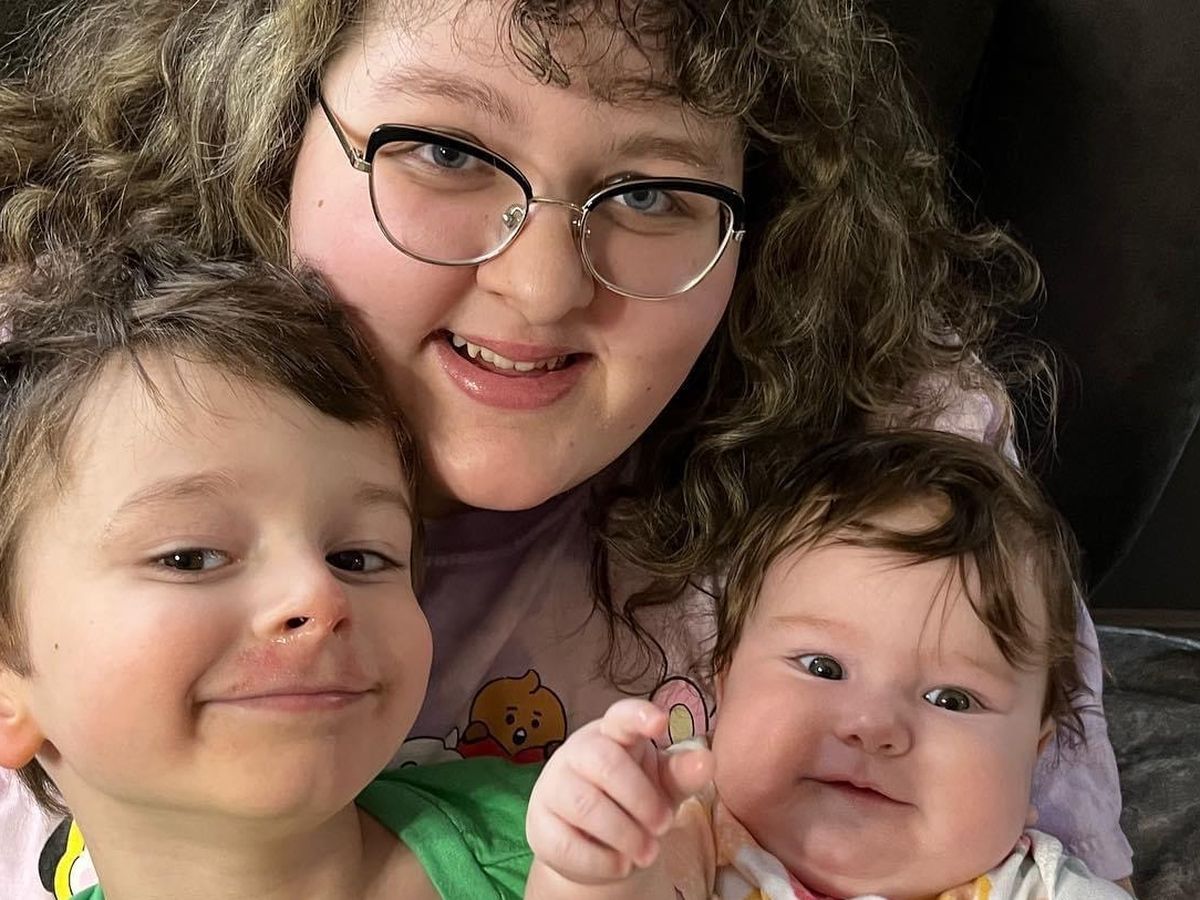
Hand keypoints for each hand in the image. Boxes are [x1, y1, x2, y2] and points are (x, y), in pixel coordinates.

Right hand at [526, 698, 713, 885]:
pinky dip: (599, 860)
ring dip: (624, 833)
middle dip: (641, 798)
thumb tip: (706, 760)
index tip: (661, 722)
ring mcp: (554, 786)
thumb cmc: (635, 800)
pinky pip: (565, 842)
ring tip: (649, 853)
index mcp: (612, 734)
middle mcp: (577, 752)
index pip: (621, 715)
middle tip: (665, 826)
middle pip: (605, 763)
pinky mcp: (540, 825)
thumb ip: (682, 773)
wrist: (599, 844)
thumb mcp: (664, 786)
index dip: (639, 715)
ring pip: (585, 805)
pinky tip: (620, 864)